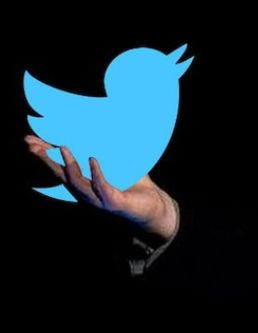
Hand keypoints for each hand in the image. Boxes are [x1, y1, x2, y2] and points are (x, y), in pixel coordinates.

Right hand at [25, 135, 178, 241]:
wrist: (153, 206)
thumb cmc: (134, 185)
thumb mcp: (118, 164)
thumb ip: (109, 150)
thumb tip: (106, 125)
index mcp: (83, 183)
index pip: (59, 168)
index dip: (45, 155)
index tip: (29, 141)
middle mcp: (85, 193)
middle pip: (60, 175)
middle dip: (46, 159)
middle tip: (31, 145)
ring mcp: (97, 199)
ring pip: (77, 182)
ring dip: (69, 164)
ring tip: (63, 147)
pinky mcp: (112, 202)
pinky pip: (101, 186)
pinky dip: (96, 172)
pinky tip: (93, 159)